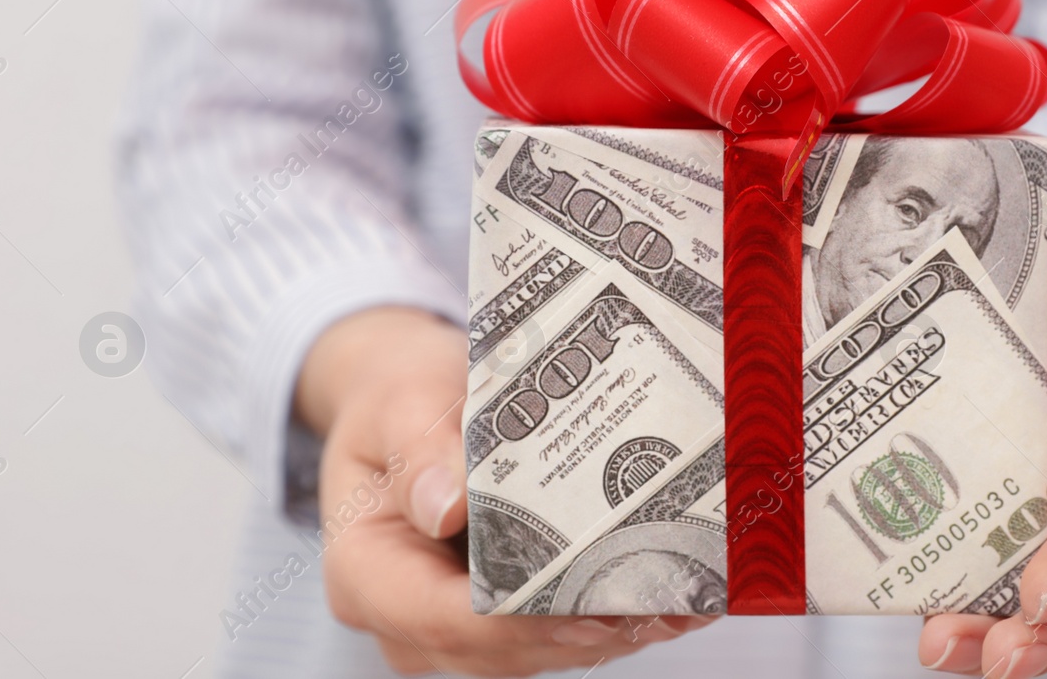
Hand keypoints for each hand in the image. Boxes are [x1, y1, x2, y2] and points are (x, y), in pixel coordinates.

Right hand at [295, 307, 714, 676]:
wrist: (403, 400)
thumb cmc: (398, 397)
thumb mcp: (401, 402)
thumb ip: (421, 450)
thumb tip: (447, 506)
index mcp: (365, 573)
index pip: (444, 618)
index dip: (520, 619)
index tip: (589, 604)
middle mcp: (405, 617)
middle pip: (501, 646)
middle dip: (584, 629)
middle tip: (662, 598)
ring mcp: (452, 625)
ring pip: (537, 648)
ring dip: (610, 628)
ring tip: (682, 595)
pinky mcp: (497, 616)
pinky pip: (554, 629)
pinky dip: (611, 612)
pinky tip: (673, 591)